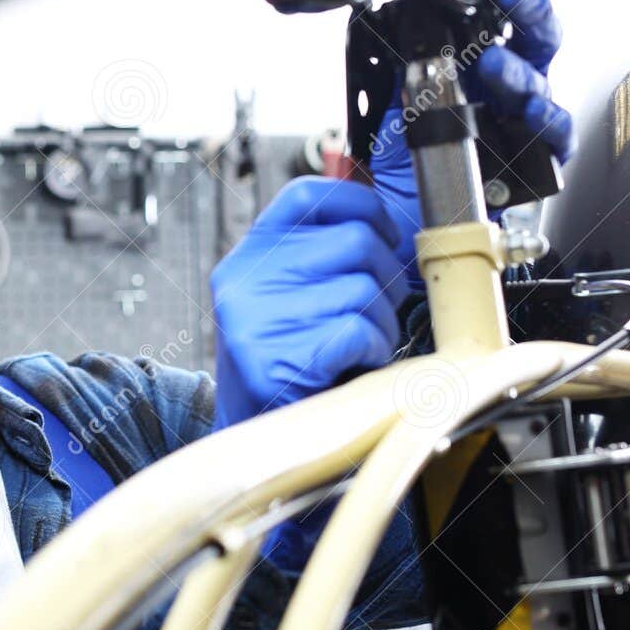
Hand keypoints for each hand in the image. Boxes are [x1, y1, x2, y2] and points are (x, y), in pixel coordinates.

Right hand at [211, 177, 409, 428]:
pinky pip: (358, 330)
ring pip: (364, 289)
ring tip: (362, 342)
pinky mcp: (276, 360)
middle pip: (355, 241)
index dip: (362, 205)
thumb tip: (383, 205)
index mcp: (248, 254)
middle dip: (386, 276)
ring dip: (382, 321)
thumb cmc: (285, 357)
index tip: (386, 233)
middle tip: (378, 307)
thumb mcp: (285, 292)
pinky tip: (355, 361)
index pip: (308, 196)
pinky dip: (373, 348)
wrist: (249, 433)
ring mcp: (256, 320)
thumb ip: (319, 250)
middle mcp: (244, 279)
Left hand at [369, 0, 572, 275]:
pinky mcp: (532, 166)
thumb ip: (411, 67)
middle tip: (513, 2)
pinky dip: (545, 127)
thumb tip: (409, 26)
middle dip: (531, 17)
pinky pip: (554, 143)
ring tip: (493, 68)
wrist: (401, 214)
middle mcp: (508, 93)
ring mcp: (523, 127)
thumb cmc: (406, 162)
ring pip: (543, 89)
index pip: (507, 22)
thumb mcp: (399, 103)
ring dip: (519, 74)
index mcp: (480, 69)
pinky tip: (528, 115)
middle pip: (539, 44)